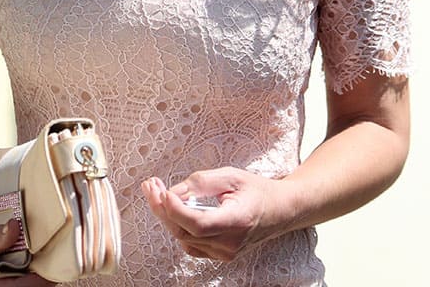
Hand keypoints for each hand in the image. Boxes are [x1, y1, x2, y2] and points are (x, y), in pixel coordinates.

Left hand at [141, 168, 290, 261]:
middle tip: (150, 186)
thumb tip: (172, 192)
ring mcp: (224, 253)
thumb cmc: (256, 190)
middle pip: (185, 232)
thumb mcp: (231, 175)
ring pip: (184, 239)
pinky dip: (178, 227)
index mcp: (236, 221)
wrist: (279, 210)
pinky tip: (172, 209)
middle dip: (162, 208)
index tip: (161, 190)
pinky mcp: (219, 254)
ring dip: (167, 216)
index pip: (198, 223)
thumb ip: (201, 182)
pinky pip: (190, 244)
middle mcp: (229, 243)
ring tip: (156, 192)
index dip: (175, 209)